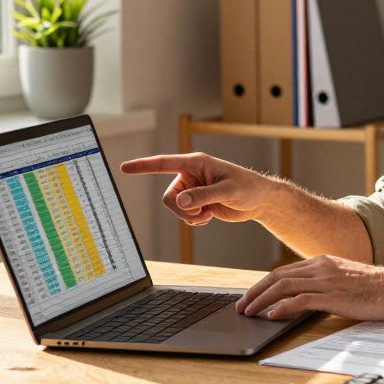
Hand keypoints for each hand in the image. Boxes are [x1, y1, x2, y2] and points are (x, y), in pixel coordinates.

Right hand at [119, 152, 277, 226]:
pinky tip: (210, 215)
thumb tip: (181, 202)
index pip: (164, 164)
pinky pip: (183, 216)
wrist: (258, 200)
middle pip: (168, 197)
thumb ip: (203, 196)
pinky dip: (195, 220)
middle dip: (183, 210)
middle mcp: (190, 175)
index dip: (143, 166)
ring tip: (210, 212)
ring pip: (174, 208)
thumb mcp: (226, 191)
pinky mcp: (196, 202)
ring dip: (191, 216)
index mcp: (196, 163)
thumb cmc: (247, 188)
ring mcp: (192, 190)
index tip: (125, 168)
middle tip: (203, 212)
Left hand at [236, 255, 383, 321]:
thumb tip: (306, 296)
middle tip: (241, 306)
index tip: (250, 296)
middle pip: (277, 277)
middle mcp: (321, 267)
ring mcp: (326, 281)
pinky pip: (300, 300)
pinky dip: (281, 308)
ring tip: (248, 312)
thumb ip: (326, 283)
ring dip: (261, 300)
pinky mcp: (333, 296)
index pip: (283, 271)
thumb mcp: (345, 280)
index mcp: (322, 262)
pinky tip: (271, 316)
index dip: (262, 284)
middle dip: (255, 292)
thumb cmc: (376, 288)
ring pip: (283, 287)